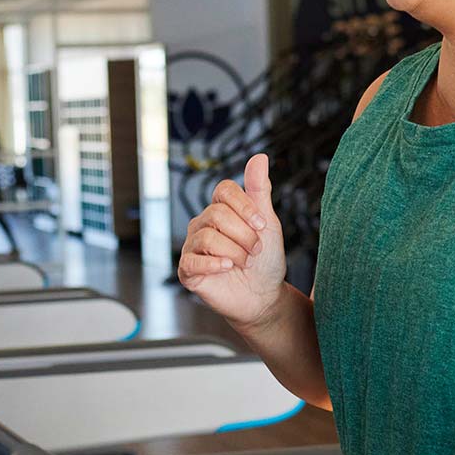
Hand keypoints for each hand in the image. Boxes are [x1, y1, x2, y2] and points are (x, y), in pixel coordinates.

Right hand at [177, 154, 286, 328]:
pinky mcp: (187, 269)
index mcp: (221, 210)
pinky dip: (214, 264)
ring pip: (208, 237)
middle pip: (218, 214)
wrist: (262, 297)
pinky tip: (227, 268)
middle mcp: (202, 224)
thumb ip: (259, 191)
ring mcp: (192, 246)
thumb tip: (259, 157)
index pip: (224, 190)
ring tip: (244, 263)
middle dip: (244, 235)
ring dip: (235, 253)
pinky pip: (193, 260)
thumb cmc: (264, 260)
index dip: (245, 206)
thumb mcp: (267, 224)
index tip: (262, 225)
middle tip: (255, 251)